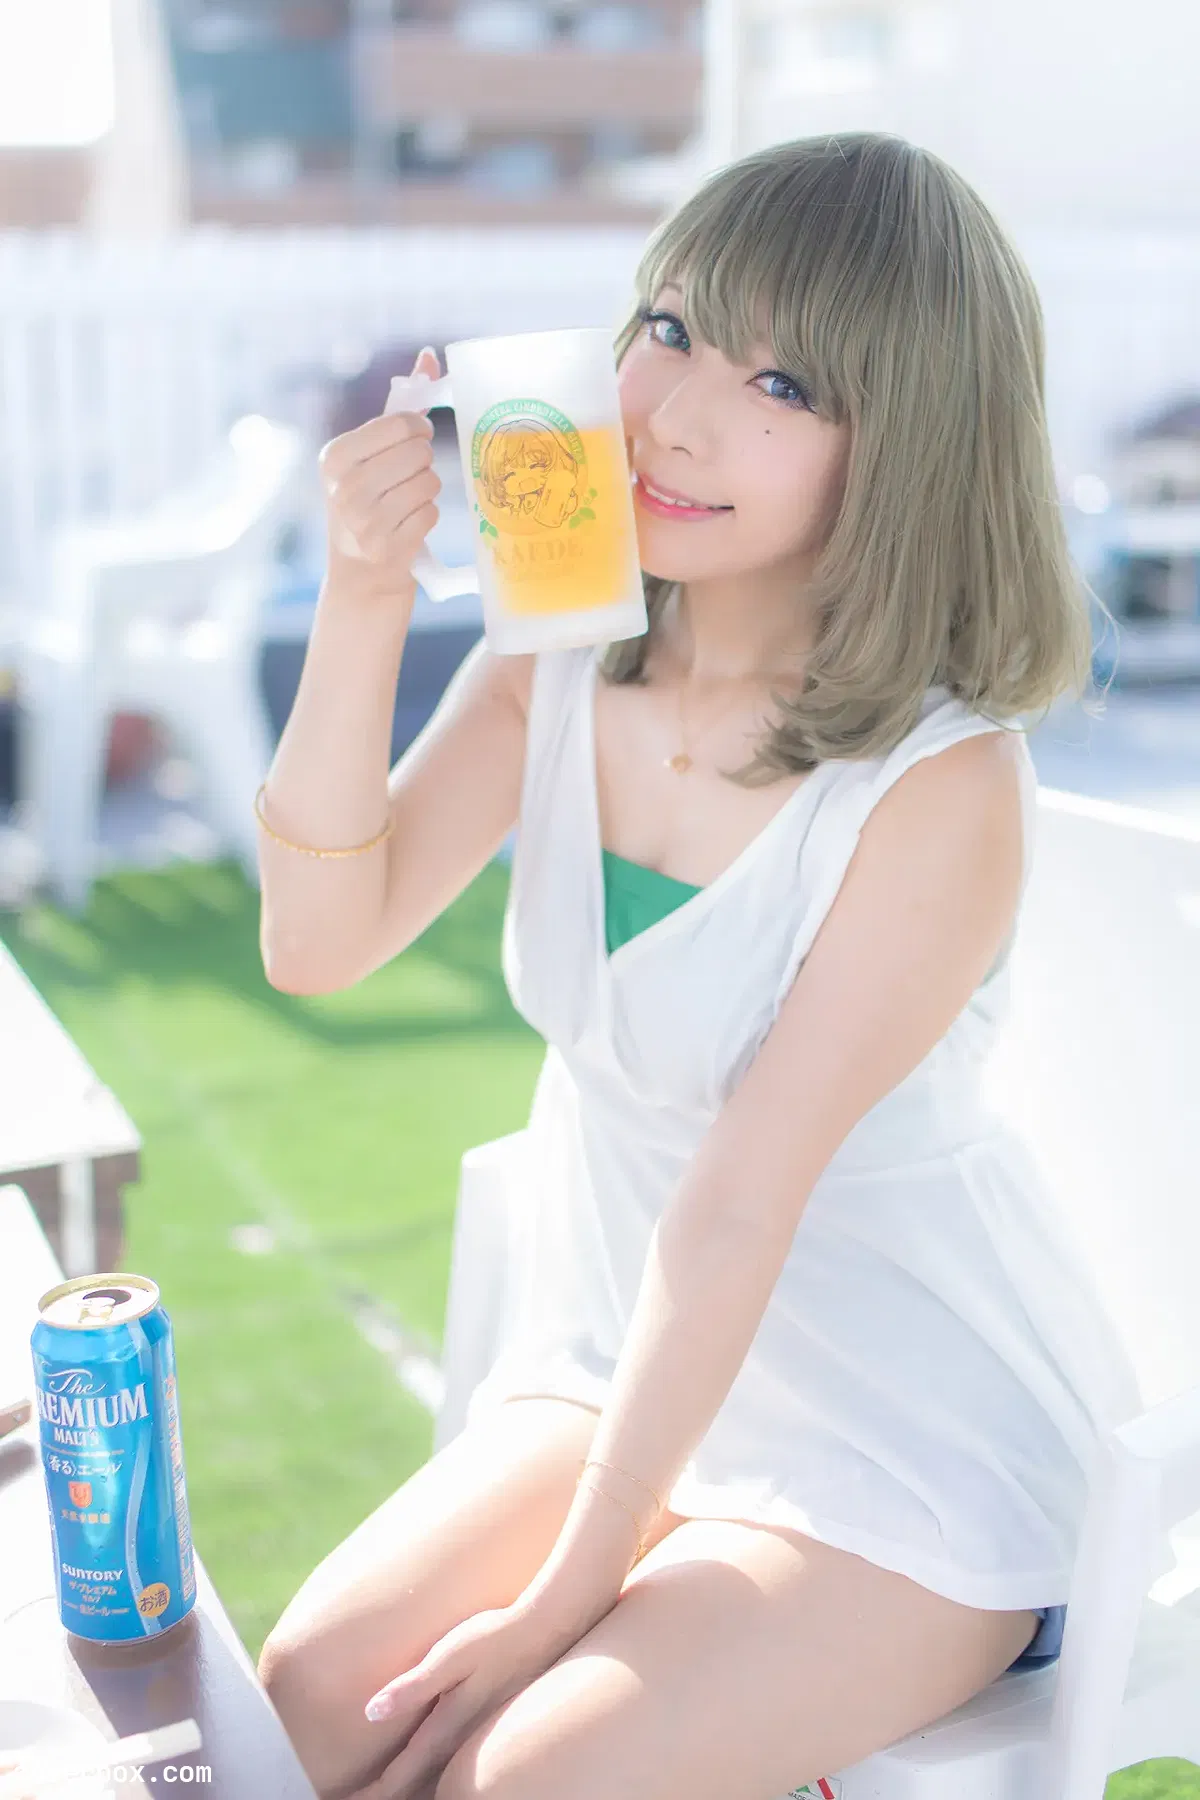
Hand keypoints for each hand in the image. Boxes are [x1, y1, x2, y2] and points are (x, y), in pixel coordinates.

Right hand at [318, 345, 442, 600]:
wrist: (359, 576)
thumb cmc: (370, 501)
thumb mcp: (369, 454)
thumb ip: (400, 405)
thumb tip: (432, 356)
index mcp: (334, 457)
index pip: (400, 424)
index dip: (419, 429)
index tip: (415, 439)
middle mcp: (344, 487)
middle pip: (419, 452)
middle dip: (422, 462)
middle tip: (407, 477)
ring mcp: (365, 521)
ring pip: (430, 482)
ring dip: (426, 491)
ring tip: (405, 502)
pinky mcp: (388, 548)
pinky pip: (431, 512)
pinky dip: (427, 517)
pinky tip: (408, 525)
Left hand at [347, 1592, 611, 1799]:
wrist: (548, 1627)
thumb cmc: (495, 1636)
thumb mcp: (450, 1655)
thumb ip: (413, 1686)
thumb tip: (370, 1712)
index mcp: (445, 1729)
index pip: (398, 1778)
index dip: (369, 1794)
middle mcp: (459, 1741)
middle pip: (413, 1787)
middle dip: (383, 1796)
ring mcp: (475, 1735)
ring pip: (433, 1781)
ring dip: (404, 1788)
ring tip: (379, 1791)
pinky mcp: (484, 1723)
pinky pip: (447, 1765)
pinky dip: (425, 1774)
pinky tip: (420, 1768)